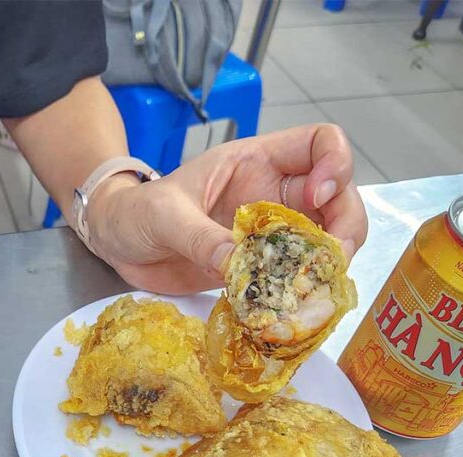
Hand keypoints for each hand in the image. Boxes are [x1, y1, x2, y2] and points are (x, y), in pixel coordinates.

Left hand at [86, 124, 367, 293]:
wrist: (116, 243)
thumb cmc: (136, 212)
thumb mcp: (163, 216)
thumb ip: (200, 237)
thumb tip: (238, 265)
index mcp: (255, 162)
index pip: (319, 142)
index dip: (334, 164)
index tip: (318, 196)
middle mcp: (272, 194)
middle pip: (338, 198)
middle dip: (346, 225)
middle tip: (332, 260)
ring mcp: (268, 232)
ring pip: (324, 241)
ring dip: (329, 264)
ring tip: (316, 289)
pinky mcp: (257, 268)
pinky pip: (294, 277)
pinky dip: (302, 292)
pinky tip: (293, 307)